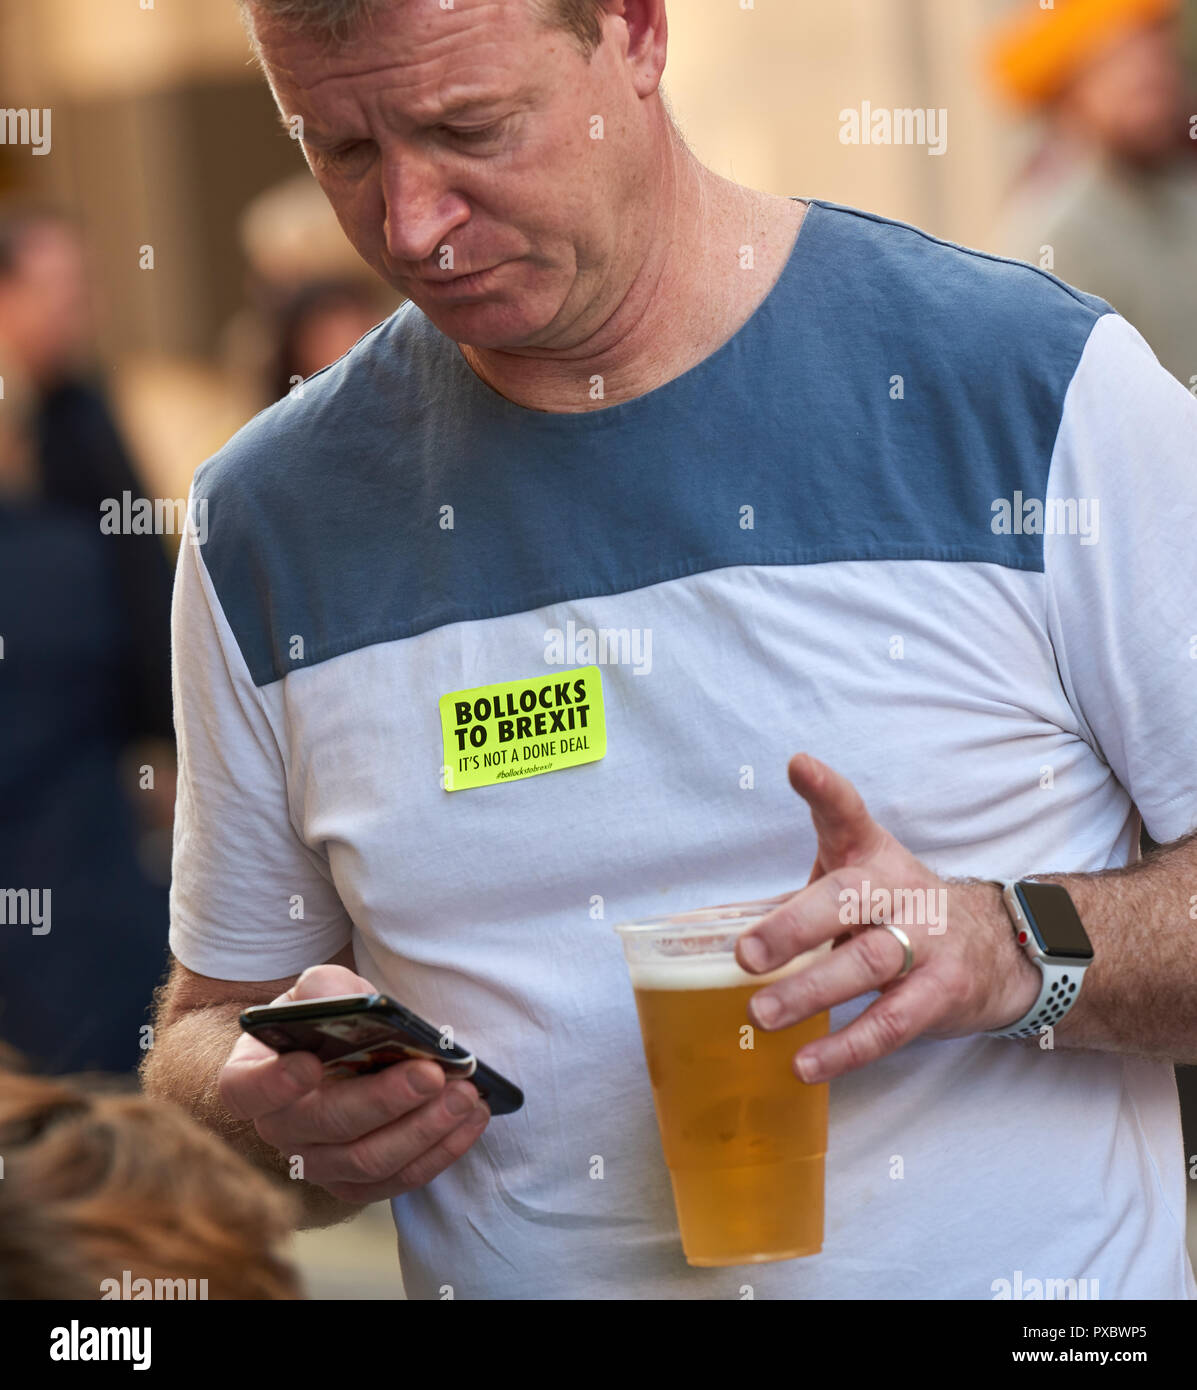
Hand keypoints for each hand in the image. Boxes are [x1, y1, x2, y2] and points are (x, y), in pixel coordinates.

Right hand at [219, 964, 489, 1202]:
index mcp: (253, 1078)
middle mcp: (280, 1130)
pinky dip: (441, 1150)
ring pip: (370, 1161)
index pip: (247, 1089)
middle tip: (434, 1074)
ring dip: (425, 1129)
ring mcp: (318, 1164)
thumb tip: (343, 1002)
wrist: (345, 1053)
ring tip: (466, 1095)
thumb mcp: (320, 991)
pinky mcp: (359, 1184)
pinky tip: (471, 1118)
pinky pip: (400, 1180)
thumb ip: (324, 989)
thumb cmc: (327, 1021)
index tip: (310, 1063)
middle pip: (328, 1126)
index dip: (275, 1082)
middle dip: (386, 1101)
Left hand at [735, 754, 1040, 1082]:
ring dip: (812, 991)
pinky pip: (891, 1023)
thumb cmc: (898, 914)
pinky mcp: (942, 993)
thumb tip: (703, 933)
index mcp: (870, 855)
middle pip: (849, 898)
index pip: (847, 814)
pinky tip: (807, 1064)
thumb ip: (791, 905)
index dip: (825, 790)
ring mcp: (927, 940)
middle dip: (794, 926)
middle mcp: (899, 890)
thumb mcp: (853, 889)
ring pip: (869, 962)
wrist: (997, 949)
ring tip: (762, 1015)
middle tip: (746, 956)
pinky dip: (846, 1047)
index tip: (799, 766)